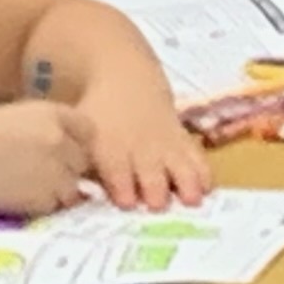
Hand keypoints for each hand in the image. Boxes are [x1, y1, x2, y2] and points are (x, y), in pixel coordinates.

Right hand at [0, 99, 91, 218]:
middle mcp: (60, 138)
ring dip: (58, 192)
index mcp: (48, 112)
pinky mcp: (48, 198)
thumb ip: (35, 132)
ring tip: (23, 191)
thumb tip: (51, 151)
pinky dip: (44, 208)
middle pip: (83, 158)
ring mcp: (58, 169)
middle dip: (69, 169)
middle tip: (40, 177)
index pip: (85, 128)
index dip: (76, 143)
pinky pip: (57, 207)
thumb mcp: (2, 121)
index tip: (65, 154)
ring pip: (74, 187)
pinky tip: (17, 202)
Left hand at [61, 68, 209, 212]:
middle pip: (150, 173)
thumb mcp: (81, 133)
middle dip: (154, 189)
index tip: (127, 203)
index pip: (117, 171)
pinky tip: (206, 188)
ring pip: (178, 166)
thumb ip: (80, 163)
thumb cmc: (98, 117)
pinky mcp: (182, 142)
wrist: (124, 78)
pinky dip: (203, 173)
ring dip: (185, 184)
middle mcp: (140, 149)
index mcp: (110, 149)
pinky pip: (197, 157)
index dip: (122, 187)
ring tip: (191, 200)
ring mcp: (164, 146)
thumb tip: (76, 194)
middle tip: (158, 205)